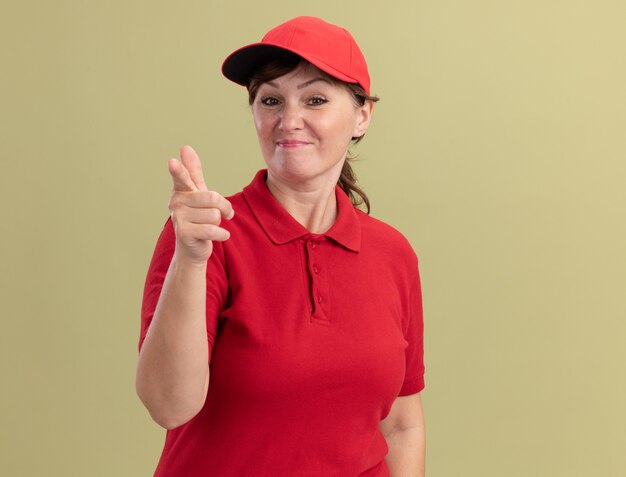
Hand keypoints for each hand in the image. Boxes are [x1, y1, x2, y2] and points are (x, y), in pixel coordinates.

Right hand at [167, 145, 233, 264]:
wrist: (192, 247)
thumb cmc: (197, 216)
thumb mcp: (197, 192)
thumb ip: (193, 171)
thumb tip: (185, 147)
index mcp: (181, 189)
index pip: (182, 177)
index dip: (178, 170)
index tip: (172, 162)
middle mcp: (176, 202)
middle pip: (213, 198)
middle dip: (223, 208)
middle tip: (222, 214)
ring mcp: (178, 218)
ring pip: (215, 215)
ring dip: (219, 223)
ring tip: (209, 226)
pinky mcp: (184, 233)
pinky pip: (213, 230)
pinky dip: (222, 234)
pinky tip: (220, 236)